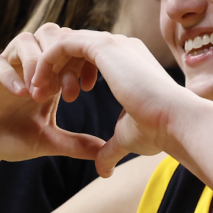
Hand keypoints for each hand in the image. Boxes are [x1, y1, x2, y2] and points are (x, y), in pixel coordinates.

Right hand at [0, 29, 105, 167]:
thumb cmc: (11, 140)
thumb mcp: (47, 141)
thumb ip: (75, 144)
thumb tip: (104, 149)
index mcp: (45, 74)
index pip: (68, 48)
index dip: (80, 61)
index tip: (86, 88)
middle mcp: (25, 64)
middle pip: (49, 33)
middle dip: (61, 56)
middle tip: (65, 89)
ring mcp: (3, 67)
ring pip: (24, 40)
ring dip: (38, 62)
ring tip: (42, 92)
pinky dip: (11, 75)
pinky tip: (23, 94)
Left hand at [28, 26, 193, 175]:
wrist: (176, 122)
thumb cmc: (159, 131)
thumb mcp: (128, 138)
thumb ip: (111, 149)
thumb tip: (104, 171)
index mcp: (130, 62)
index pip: (92, 57)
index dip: (73, 75)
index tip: (61, 100)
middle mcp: (122, 47)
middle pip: (77, 46)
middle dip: (56, 68)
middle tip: (40, 94)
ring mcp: (113, 43)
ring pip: (66, 41)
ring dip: (48, 65)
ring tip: (36, 91)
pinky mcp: (103, 46)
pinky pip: (62, 44)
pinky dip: (47, 61)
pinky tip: (39, 85)